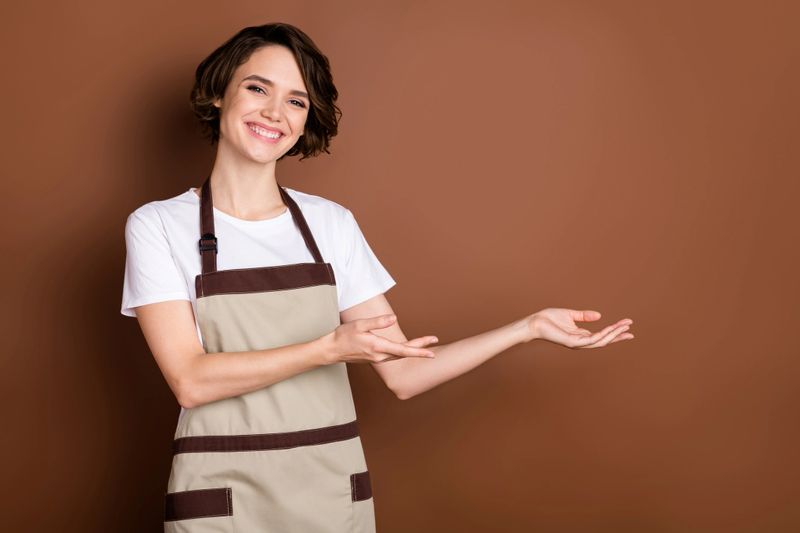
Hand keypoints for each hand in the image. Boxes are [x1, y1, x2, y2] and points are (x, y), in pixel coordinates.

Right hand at [318, 314, 438, 363]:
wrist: (332, 350)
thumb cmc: (343, 336)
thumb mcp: (359, 325)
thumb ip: (377, 322)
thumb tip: (394, 319)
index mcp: (378, 347)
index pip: (403, 350)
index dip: (419, 350)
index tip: (432, 349)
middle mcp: (380, 356)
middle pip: (405, 353)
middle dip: (421, 348)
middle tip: (435, 340)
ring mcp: (378, 359)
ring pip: (400, 355)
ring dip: (414, 350)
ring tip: (426, 343)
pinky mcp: (376, 358)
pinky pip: (394, 356)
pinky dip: (404, 352)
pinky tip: (409, 348)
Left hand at [519, 308, 633, 347]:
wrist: (535, 322)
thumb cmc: (549, 319)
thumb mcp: (570, 315)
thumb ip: (584, 316)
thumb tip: (600, 315)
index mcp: (581, 335)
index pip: (602, 335)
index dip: (615, 331)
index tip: (627, 325)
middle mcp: (581, 342)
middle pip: (604, 340)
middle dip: (618, 335)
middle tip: (631, 329)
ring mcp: (577, 343)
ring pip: (600, 341)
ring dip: (614, 334)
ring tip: (625, 327)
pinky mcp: (572, 342)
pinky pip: (591, 340)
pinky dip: (603, 335)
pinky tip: (611, 330)